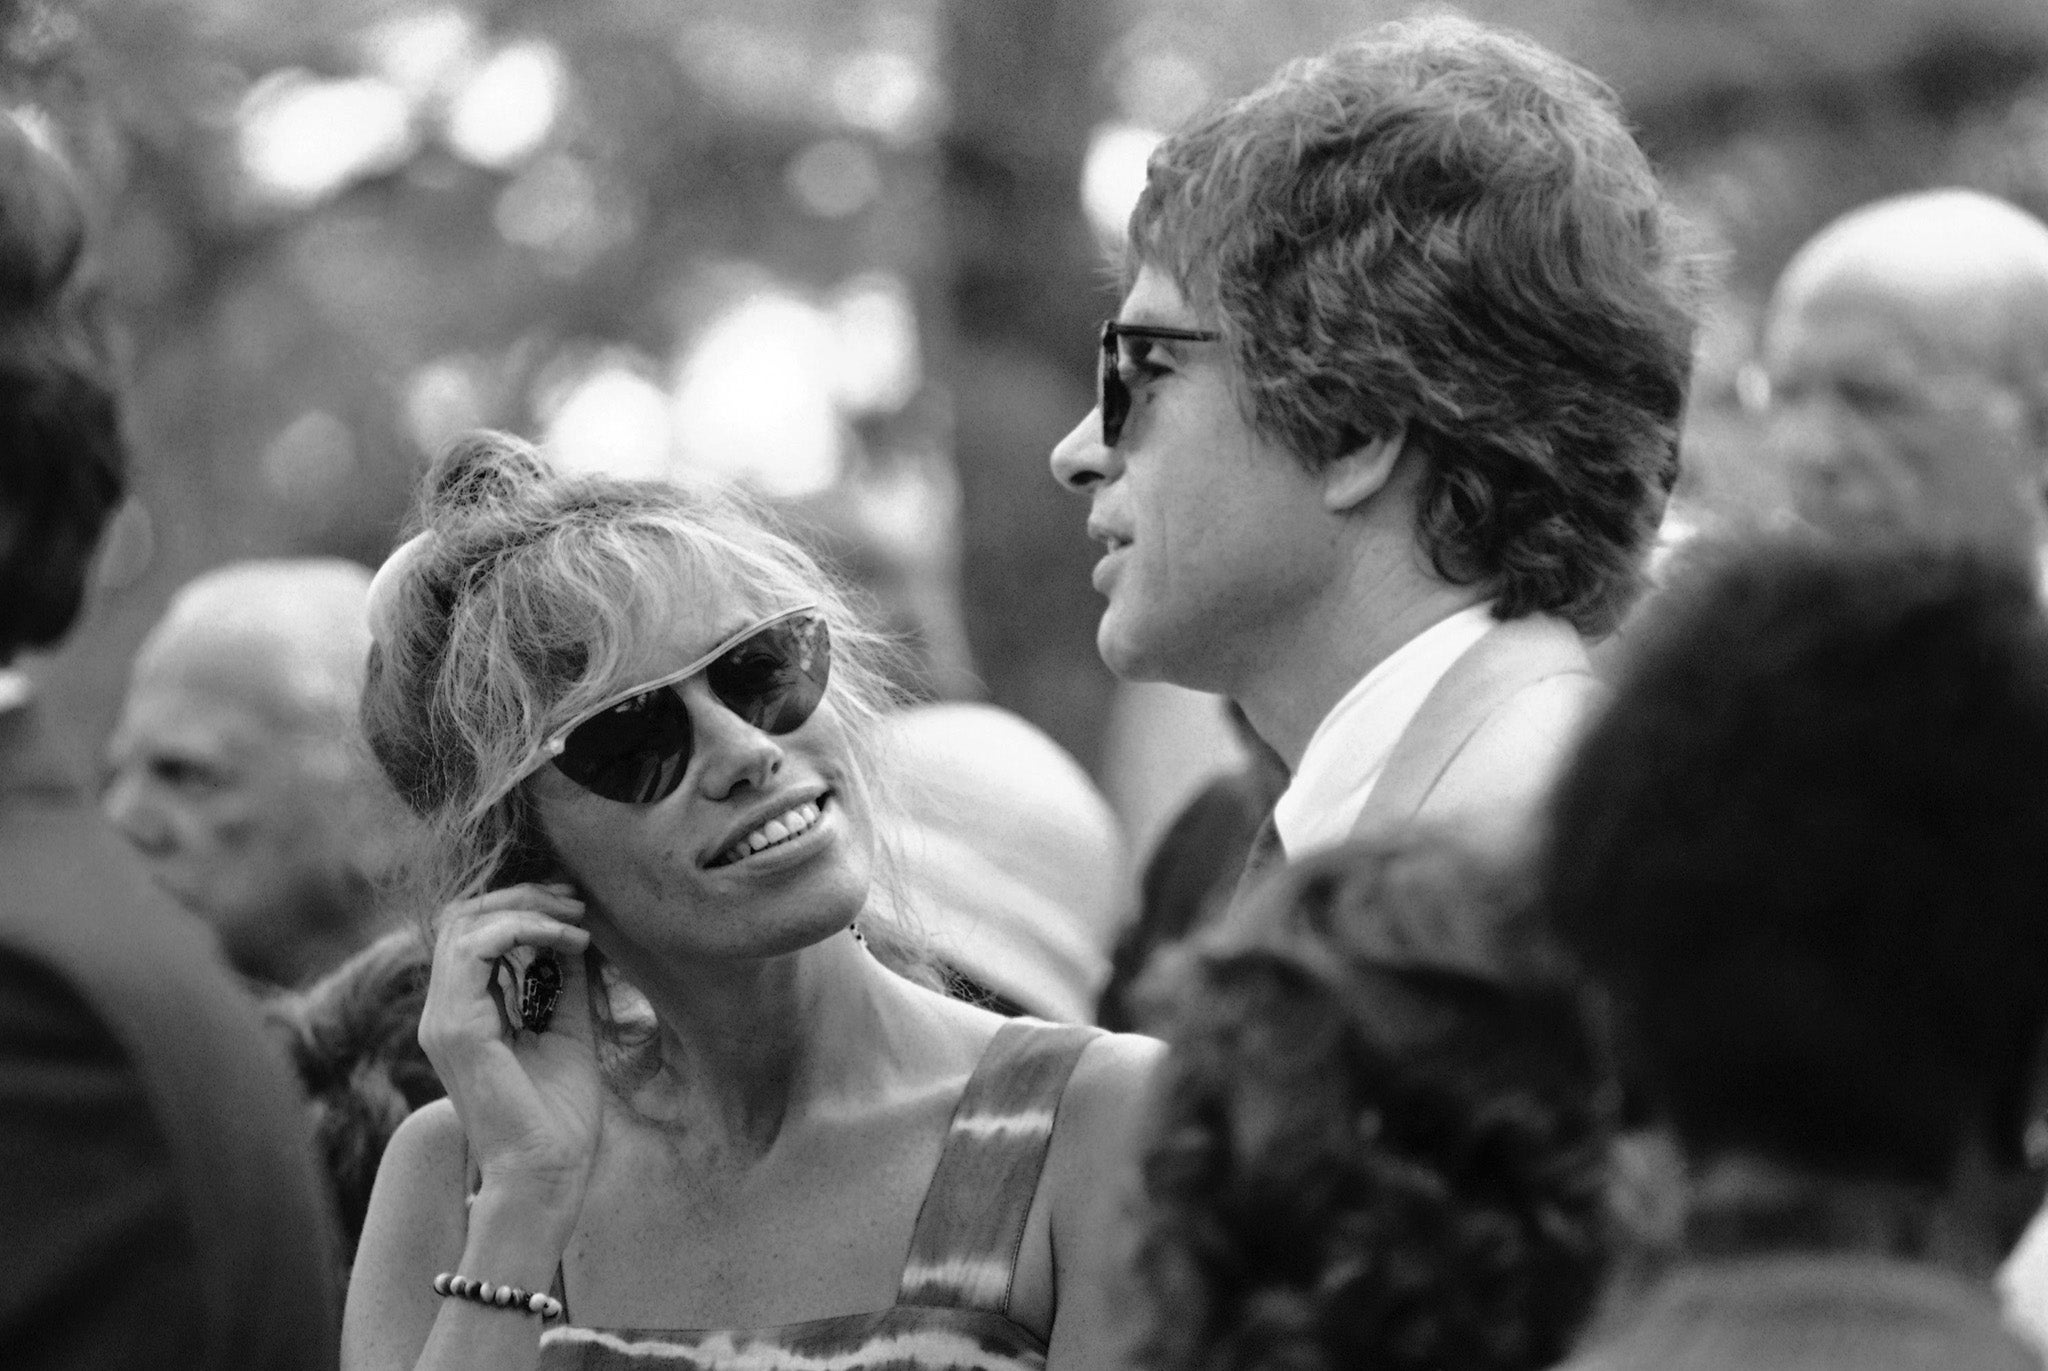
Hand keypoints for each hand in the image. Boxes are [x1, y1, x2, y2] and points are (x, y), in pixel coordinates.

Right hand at [418, 882, 602, 1219]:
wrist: (548, 1173)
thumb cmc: (559, 1117)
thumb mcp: (569, 1028)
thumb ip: (565, 981)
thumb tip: (577, 931)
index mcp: (465, 1014)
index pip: (472, 932)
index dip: (522, 906)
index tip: (576, 907)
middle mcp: (443, 1013)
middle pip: (462, 917)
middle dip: (524, 896)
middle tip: (577, 901)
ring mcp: (443, 1019)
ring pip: (465, 923)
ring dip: (528, 908)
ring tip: (577, 919)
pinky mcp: (456, 1027)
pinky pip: (477, 948)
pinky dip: (526, 929)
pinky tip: (569, 941)